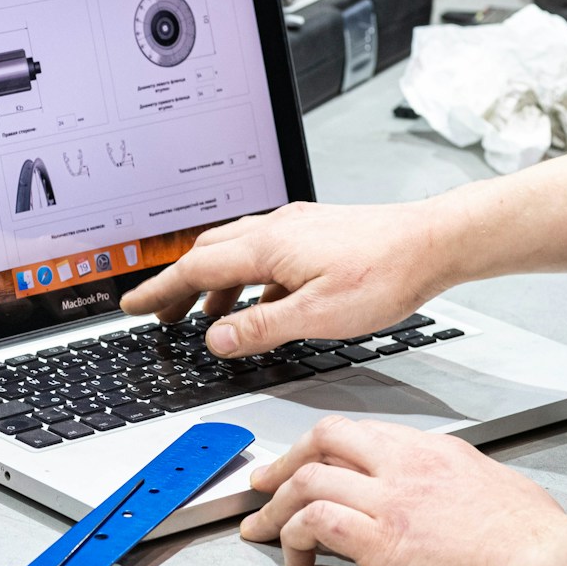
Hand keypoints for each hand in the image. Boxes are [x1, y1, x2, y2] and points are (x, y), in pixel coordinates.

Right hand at [119, 199, 456, 357]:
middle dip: (177, 285)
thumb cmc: (386, 274)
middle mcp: (276, 230)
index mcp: (268, 248)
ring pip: (234, 251)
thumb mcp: (316, 316)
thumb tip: (216, 337)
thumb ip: (260, 328)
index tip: (133, 306)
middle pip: (207, 254)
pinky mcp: (315, 232)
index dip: (159, 291)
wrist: (433, 242)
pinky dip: (246, 277)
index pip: (195, 270)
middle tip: (159, 312)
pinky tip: (260, 301)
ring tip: (205, 315)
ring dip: (212, 282)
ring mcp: (295, 228)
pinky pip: (263, 252)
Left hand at [239, 416, 566, 565]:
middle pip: (322, 440)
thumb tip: (442, 493)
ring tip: (263, 532)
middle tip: (261, 488)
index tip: (300, 466)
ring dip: (275, 507)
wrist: (551, 562)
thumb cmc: (537, 537)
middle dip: (282, 464)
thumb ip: (455, 480)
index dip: (318, 450)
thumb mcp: (493, 485)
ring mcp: (391, 498)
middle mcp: (405, 464)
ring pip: (306, 479)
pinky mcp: (382, 539)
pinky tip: (297, 561)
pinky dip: (294, 539)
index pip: (358, 434)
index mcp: (431, 450)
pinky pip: (315, 523)